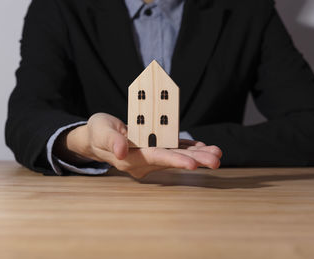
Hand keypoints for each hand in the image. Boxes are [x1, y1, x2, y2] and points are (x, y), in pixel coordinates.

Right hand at [60, 113, 221, 177]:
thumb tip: (120, 153)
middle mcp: (144, 161)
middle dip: (195, 160)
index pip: (155, 159)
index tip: (193, 165)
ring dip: (197, 155)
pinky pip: (174, 150)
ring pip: (176, 156)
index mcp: (130, 158)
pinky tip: (202, 146)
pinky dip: (189, 148)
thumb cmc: (97, 132)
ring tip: (216, 153)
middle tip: (216, 160)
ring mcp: (150, 157)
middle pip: (171, 160)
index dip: (174, 161)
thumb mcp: (100, 131)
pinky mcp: (155, 149)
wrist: (98, 137)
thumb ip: (111, 141)